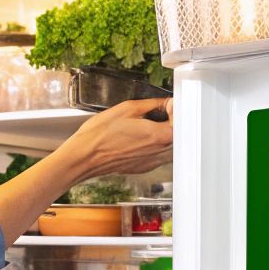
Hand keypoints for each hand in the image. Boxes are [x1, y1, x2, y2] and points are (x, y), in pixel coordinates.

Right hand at [56, 98, 173, 180]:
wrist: (86, 157)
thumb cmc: (102, 134)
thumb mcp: (128, 108)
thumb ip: (153, 104)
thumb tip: (165, 102)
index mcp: (159, 136)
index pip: (183, 121)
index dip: (177, 110)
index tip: (168, 105)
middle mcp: (160, 152)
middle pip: (180, 136)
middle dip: (173, 122)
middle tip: (162, 112)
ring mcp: (153, 162)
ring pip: (171, 147)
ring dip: (166, 135)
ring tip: (151, 125)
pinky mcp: (145, 167)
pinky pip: (159, 155)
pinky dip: (156, 145)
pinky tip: (142, 138)